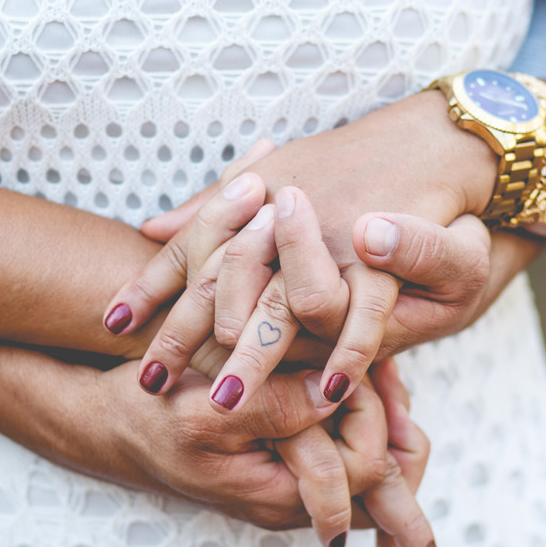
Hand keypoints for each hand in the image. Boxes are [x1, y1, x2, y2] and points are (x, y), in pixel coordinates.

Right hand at [90, 358, 443, 546]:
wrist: (109, 422)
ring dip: (376, 408)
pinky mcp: (286, 453)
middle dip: (391, 417)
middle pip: (383, 475)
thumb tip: (335, 389)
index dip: (373, 414)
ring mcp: (292, 477)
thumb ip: (270, 407)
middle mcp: (294, 497)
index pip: (369, 469)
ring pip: (369, 456)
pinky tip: (342, 363)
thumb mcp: (201, 412)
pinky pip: (342, 439)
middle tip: (383, 363)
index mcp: (278, 496)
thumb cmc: (146, 417)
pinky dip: (352, 405)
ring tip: (372, 360)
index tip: (352, 368)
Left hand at [110, 94, 501, 402]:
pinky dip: (348, 353)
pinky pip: (365, 317)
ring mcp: (335, 247)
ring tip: (222, 399)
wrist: (432, 147)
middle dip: (186, 338)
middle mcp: (288, 228)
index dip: (151, 289)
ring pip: (284, 306)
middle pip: (226, 286)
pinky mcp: (385, 265)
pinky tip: (327, 392)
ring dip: (256, 357)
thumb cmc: (350, 165)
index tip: (113, 325)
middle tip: (150, 383)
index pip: (192, 251)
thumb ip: (212, 212)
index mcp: (255, 208)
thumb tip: (149, 229)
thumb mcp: (273, 176)